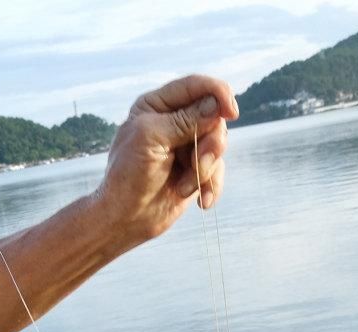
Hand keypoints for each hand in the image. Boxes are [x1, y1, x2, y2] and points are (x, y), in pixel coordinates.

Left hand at [92, 74, 238, 242]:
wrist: (126, 218)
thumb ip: (185, 119)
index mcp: (157, 105)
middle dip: (209, 144)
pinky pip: (218, 169)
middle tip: (197, 164)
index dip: (218, 94)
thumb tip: (217, 105)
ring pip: (218, 144)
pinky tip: (203, 202)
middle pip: (214, 116)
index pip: (196, 86)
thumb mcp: (152, 139)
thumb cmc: (129, 176)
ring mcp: (186, 145)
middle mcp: (173, 121)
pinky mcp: (195, 169)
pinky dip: (211, 185)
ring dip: (206, 169)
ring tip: (185, 187)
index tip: (231, 112)